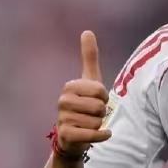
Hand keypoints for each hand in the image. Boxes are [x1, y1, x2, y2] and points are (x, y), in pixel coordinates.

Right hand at [56, 31, 111, 155]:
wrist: (75, 135)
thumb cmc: (85, 104)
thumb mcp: (90, 80)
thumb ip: (89, 57)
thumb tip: (87, 31)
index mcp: (70, 86)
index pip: (101, 90)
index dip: (104, 97)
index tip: (97, 100)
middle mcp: (62, 101)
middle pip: (100, 106)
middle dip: (102, 112)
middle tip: (93, 114)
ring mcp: (62, 118)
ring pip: (97, 120)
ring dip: (100, 124)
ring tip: (90, 123)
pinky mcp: (66, 135)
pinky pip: (93, 134)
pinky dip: (102, 135)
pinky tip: (102, 134)